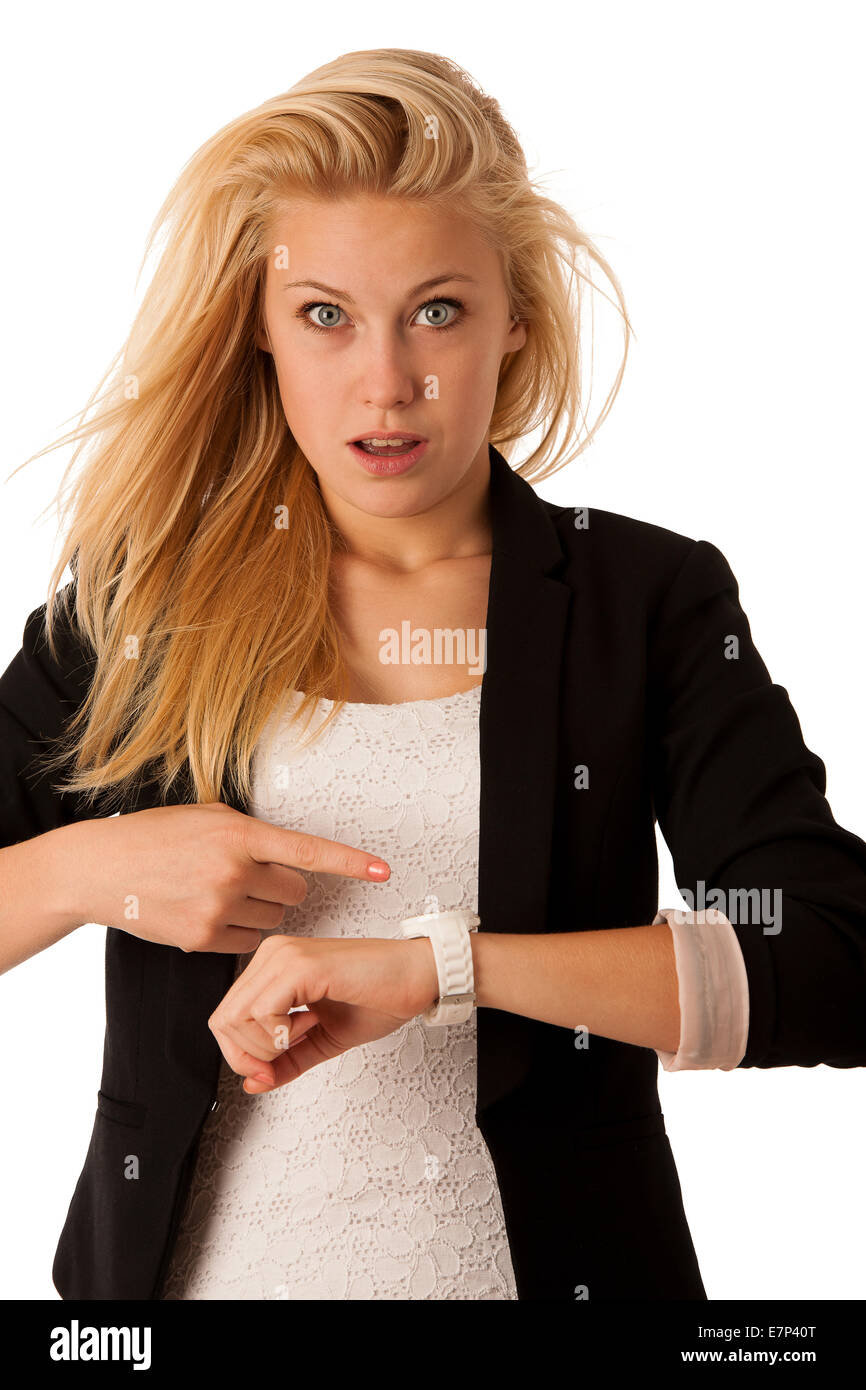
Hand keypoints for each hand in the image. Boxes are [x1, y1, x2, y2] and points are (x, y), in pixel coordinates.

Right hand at [63, 801, 391, 953]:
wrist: (100, 869)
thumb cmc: (156, 836)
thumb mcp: (206, 817)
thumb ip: (249, 832)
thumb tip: (287, 853)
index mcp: (239, 834)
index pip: (308, 850)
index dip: (350, 863)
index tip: (383, 872)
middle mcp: (233, 870)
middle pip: (296, 892)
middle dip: (283, 887)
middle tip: (251, 878)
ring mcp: (218, 907)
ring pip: (274, 919)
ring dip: (261, 910)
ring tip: (221, 892)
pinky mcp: (203, 938)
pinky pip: (248, 942)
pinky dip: (239, 932)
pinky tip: (209, 913)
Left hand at [207, 932, 439, 1093]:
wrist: (420, 976)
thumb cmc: (381, 995)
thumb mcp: (323, 1038)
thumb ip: (286, 1060)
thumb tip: (253, 1082)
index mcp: (274, 964)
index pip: (226, 1017)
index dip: (241, 1056)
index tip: (270, 1070)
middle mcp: (273, 954)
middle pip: (222, 1020)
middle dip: (249, 1057)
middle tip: (282, 1062)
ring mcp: (284, 956)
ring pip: (235, 1019)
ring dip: (267, 1045)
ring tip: (305, 1033)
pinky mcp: (301, 966)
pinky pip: (262, 1013)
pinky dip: (280, 1034)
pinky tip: (310, 1024)